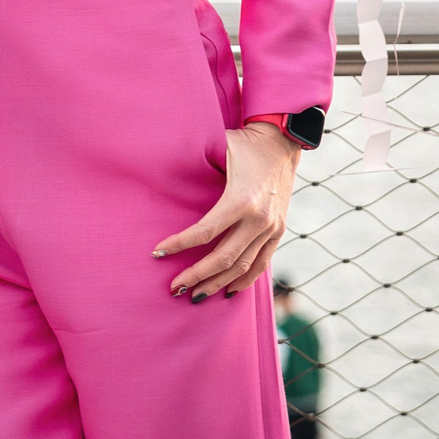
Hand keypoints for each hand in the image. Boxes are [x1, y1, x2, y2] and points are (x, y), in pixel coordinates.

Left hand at [154, 121, 301, 300]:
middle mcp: (259, 219)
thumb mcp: (218, 148)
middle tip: (174, 288)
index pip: (205, 232)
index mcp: (241, 199)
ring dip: (217, 283)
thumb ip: (194, 161)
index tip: (157, 253)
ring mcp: (272, 228)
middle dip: (196, 276)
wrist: (281, 142)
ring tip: (194, 296)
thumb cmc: (243, 144)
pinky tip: (228, 291)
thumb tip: (158, 170)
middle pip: (223, 258)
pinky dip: (244, 280)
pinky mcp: (279, 231)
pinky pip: (261, 263)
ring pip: (242, 267)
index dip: (179, 245)